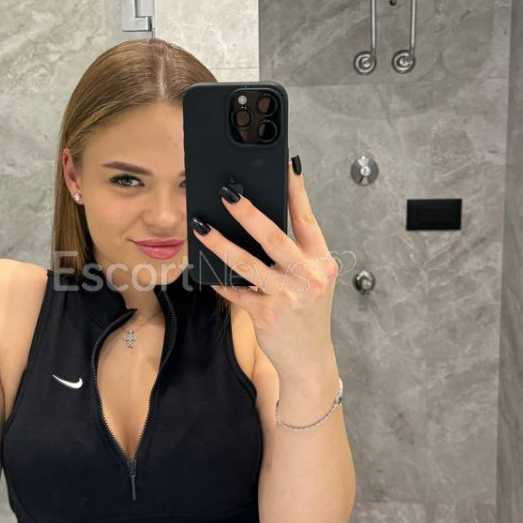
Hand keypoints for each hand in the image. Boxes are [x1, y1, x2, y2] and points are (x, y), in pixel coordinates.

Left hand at [192, 159, 338, 379]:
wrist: (309, 359)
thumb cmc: (306, 314)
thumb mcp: (312, 280)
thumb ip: (294, 255)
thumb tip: (259, 221)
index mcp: (321, 261)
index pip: (308, 219)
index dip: (297, 190)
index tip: (287, 163)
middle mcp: (308, 276)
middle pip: (274, 236)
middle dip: (248, 212)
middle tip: (226, 193)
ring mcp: (288, 296)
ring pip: (248, 263)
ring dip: (220, 243)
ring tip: (201, 228)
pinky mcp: (267, 314)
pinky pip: (236, 292)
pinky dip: (221, 282)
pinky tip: (208, 273)